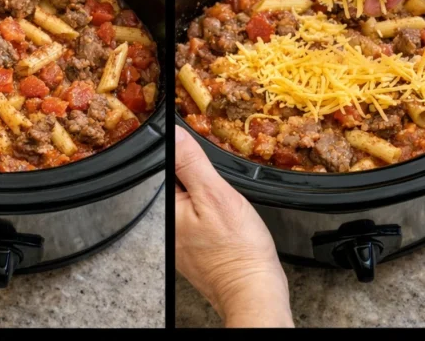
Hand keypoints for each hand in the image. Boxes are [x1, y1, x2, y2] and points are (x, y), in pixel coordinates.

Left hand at [175, 125, 293, 327]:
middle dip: (202, 174)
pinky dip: (217, 212)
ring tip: (230, 199)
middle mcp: (172, 227)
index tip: (206, 153)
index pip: (171, 165)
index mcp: (169, 210)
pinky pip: (204, 219)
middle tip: (224, 181)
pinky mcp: (200, 250)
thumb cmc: (238, 249)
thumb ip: (191, 162)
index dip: (189, 153)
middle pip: (183, 183)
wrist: (255, 290)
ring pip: (196, 201)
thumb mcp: (215, 194)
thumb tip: (174, 134)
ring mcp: (185, 241)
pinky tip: (231, 217)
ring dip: (211, 193)